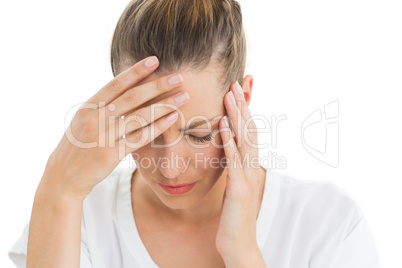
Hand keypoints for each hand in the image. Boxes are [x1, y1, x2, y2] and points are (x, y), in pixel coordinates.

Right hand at [39, 56, 189, 199]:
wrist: (64, 176)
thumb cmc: (78, 146)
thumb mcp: (83, 121)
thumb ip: (103, 107)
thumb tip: (127, 90)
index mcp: (88, 107)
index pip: (116, 84)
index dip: (136, 71)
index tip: (155, 60)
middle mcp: (95, 119)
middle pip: (132, 97)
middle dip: (157, 85)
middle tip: (179, 76)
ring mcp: (103, 136)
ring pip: (140, 116)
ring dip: (164, 105)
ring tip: (183, 96)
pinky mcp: (112, 154)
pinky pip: (140, 137)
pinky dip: (158, 126)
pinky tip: (173, 118)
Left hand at [215, 81, 265, 265]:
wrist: (240, 244)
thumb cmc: (234, 217)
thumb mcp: (236, 188)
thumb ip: (235, 169)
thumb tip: (230, 153)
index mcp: (251, 166)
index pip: (250, 132)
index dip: (246, 111)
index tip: (239, 90)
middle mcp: (253, 168)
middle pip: (249, 130)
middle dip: (243, 105)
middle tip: (236, 82)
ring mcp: (248, 177)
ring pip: (244, 140)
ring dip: (237, 116)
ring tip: (229, 95)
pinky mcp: (239, 188)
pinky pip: (234, 161)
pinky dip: (229, 141)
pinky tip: (224, 126)